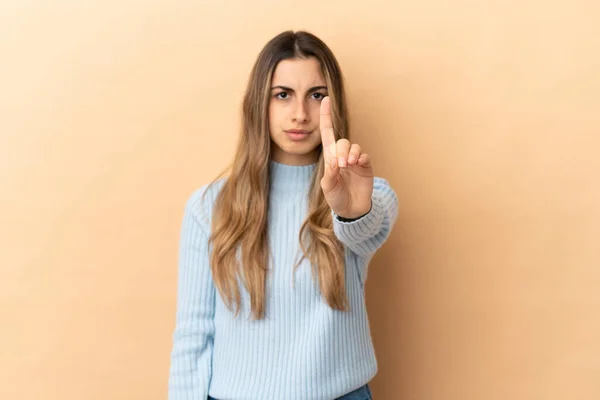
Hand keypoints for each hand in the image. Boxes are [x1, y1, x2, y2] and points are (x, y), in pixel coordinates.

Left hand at [319, 96, 373, 218]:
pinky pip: (364, 155)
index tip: (325, 99)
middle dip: (340, 151)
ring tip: (348, 165)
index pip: (327, 133)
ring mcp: (355, 160)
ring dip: (350, 154)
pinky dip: (360, 157)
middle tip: (340, 165)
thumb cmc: (336, 198)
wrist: (351, 211)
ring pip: (353, 146)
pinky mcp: (366, 166)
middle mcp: (342, 156)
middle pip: (342, 141)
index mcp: (330, 158)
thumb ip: (329, 174)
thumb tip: (334, 160)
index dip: (326, 116)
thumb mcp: (328, 188)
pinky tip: (357, 164)